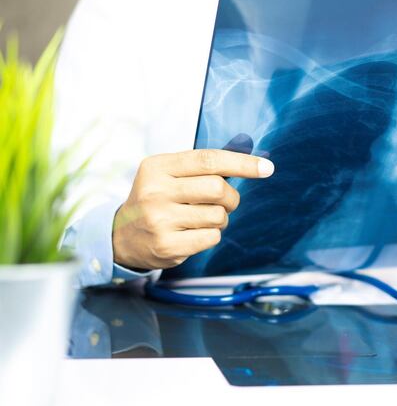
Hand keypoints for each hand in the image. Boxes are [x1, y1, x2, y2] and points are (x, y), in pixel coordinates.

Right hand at [112, 149, 273, 269]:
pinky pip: (212, 237)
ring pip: (218, 215)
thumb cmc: (157, 200)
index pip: (209, 160)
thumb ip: (204, 166)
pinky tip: (193, 233)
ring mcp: (160, 220)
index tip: (266, 168)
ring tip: (201, 219)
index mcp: (157, 167)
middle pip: (218, 189)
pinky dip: (211, 235)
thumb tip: (252, 161)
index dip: (242, 163)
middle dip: (231, 197)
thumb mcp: (168, 174)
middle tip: (224, 202)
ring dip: (220, 218)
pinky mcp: (167, 245)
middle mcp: (155, 191)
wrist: (122, 236)